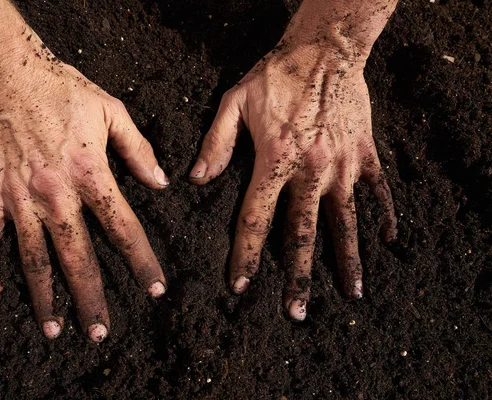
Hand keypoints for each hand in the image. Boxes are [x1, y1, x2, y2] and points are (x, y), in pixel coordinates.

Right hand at [0, 31, 168, 340]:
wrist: (5, 71)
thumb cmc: (61, 88)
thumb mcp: (112, 111)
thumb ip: (138, 149)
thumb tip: (162, 182)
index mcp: (91, 174)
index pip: (124, 228)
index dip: (141, 261)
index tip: (155, 288)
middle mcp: (57, 194)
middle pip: (78, 256)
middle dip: (92, 298)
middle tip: (100, 332)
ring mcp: (19, 197)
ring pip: (34, 257)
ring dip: (44, 296)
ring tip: (54, 329)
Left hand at [190, 41, 396, 319]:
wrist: (327, 48)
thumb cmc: (277, 75)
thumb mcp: (235, 102)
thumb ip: (216, 143)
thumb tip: (197, 179)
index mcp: (274, 161)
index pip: (255, 219)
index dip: (246, 255)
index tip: (241, 286)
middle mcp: (311, 171)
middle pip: (303, 234)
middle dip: (298, 276)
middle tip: (296, 312)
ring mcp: (343, 165)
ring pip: (345, 222)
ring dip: (347, 260)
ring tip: (350, 293)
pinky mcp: (365, 154)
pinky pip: (378, 191)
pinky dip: (384, 216)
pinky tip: (388, 241)